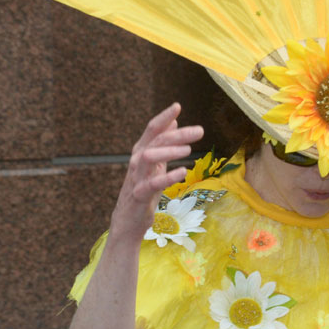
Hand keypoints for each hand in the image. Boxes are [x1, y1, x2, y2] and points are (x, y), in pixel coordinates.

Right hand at [109, 103, 203, 243]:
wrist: (128, 222)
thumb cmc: (143, 191)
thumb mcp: (156, 165)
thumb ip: (162, 144)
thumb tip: (174, 122)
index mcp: (141, 153)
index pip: (152, 130)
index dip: (163, 118)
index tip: (177, 106)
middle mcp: (136, 162)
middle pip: (155, 141)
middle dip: (177, 134)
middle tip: (200, 130)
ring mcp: (136, 178)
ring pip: (148, 157)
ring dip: (169, 151)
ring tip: (189, 150)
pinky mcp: (138, 196)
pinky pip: (151, 184)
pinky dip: (166, 177)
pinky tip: (182, 172)